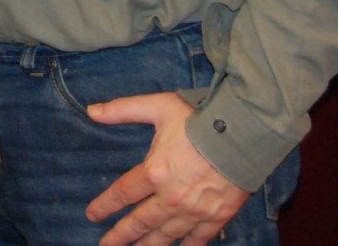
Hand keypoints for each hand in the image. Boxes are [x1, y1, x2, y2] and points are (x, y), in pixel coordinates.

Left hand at [85, 93, 249, 245]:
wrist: (245, 133)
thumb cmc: (200, 118)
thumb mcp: (157, 106)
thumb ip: (123, 110)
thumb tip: (92, 111)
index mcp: (154, 171)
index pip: (123, 194)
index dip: (105, 206)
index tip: (92, 215)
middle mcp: (172, 197)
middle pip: (140, 222)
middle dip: (121, 235)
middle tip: (106, 245)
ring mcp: (195, 211)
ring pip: (166, 235)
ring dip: (148, 245)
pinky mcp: (217, 216)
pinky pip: (197, 239)